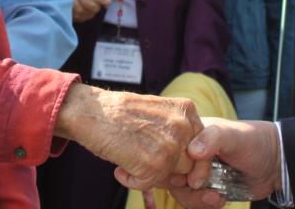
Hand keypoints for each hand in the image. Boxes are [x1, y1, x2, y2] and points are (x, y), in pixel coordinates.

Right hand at [54, 84, 201, 189]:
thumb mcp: (158, 111)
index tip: (182, 169)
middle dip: (170, 169)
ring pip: (172, 176)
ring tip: (129, 159)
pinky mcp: (154, 165)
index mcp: (185, 110)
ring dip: (151, 175)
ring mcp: (170, 146)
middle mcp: (182, 127)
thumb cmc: (118, 112)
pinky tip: (120, 166)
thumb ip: (176, 130)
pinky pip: (149, 184)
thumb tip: (189, 163)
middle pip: (190, 163)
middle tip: (144, 161)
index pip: (202, 145)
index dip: (192, 161)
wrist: (91, 112)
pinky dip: (132, 181)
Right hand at [165, 118, 280, 207]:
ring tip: (216, 199)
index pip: (168, 150)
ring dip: (196, 200)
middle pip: (170, 175)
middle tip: (205, 191)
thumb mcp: (234, 136)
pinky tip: (220, 200)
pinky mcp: (206, 188)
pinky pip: (194, 201)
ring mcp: (197, 172)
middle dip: (185, 189)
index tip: (190, 176)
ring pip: (181, 191)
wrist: (275, 163)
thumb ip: (213, 138)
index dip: (173, 166)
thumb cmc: (254, 141)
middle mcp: (189, 153)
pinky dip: (204, 205)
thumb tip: (192, 151)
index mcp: (190, 134)